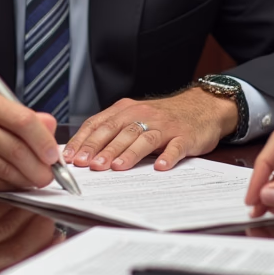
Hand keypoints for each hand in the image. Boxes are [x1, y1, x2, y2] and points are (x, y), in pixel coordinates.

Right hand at [0, 92, 60, 190]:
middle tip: (48, 175)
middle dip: (39, 168)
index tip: (53, 155)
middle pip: (17, 150)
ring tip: (34, 180)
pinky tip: (13, 183)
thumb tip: (51, 127)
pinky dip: (8, 186)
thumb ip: (22, 116)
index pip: (24, 121)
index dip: (44, 142)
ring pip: (6, 170)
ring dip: (26, 179)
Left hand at [63, 88, 238, 172]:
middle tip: (90, 165)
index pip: (99, 124)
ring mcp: (165, 126)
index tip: (71, 158)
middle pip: (119, 131)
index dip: (85, 141)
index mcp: (126, 110)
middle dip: (102, 148)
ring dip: (129, 153)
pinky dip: (167, 156)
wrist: (201, 107)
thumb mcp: (134, 117)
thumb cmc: (161, 118)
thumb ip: (111, 132)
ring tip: (117, 167)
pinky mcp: (184, 136)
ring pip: (143, 138)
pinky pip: (175, 147)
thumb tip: (81, 153)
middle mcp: (143, 115)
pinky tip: (159, 167)